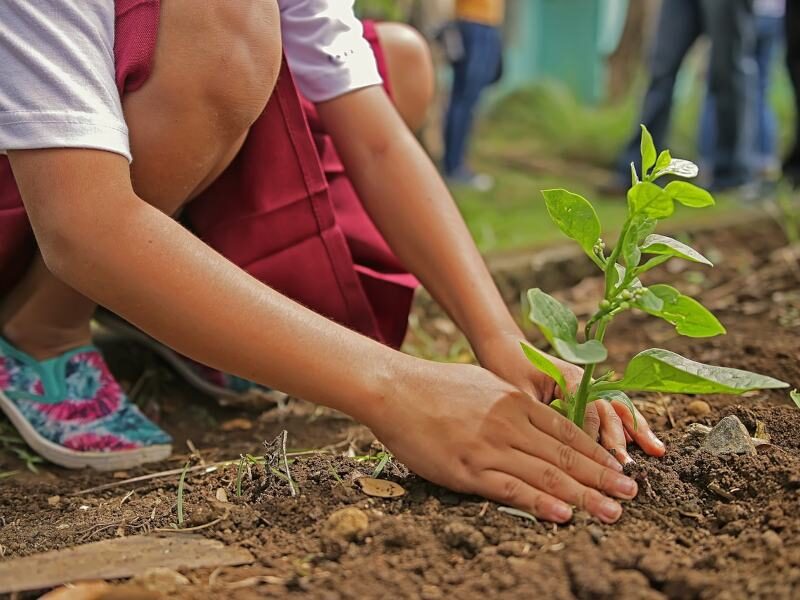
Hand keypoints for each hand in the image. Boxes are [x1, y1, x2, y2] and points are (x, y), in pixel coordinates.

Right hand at [366, 359, 638, 522]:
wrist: (395, 389)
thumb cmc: (436, 386)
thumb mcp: (484, 384)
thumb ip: (513, 403)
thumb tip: (536, 416)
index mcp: (515, 402)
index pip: (567, 432)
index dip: (597, 453)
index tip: (619, 468)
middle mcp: (510, 424)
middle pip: (565, 456)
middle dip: (602, 477)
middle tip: (631, 494)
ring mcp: (490, 447)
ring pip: (546, 475)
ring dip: (584, 495)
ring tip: (611, 511)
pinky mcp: (467, 469)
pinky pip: (511, 489)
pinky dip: (540, 503)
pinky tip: (564, 515)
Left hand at [473, 330, 665, 464]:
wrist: (506, 348)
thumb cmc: (507, 368)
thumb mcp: (519, 393)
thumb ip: (539, 414)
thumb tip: (553, 445)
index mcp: (570, 378)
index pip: (588, 411)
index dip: (593, 437)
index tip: (597, 462)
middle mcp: (585, 381)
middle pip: (608, 411)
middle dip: (619, 439)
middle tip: (626, 466)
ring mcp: (589, 386)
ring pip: (618, 410)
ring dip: (636, 431)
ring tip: (657, 451)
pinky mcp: (588, 394)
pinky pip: (613, 410)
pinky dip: (630, 426)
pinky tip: (648, 442)